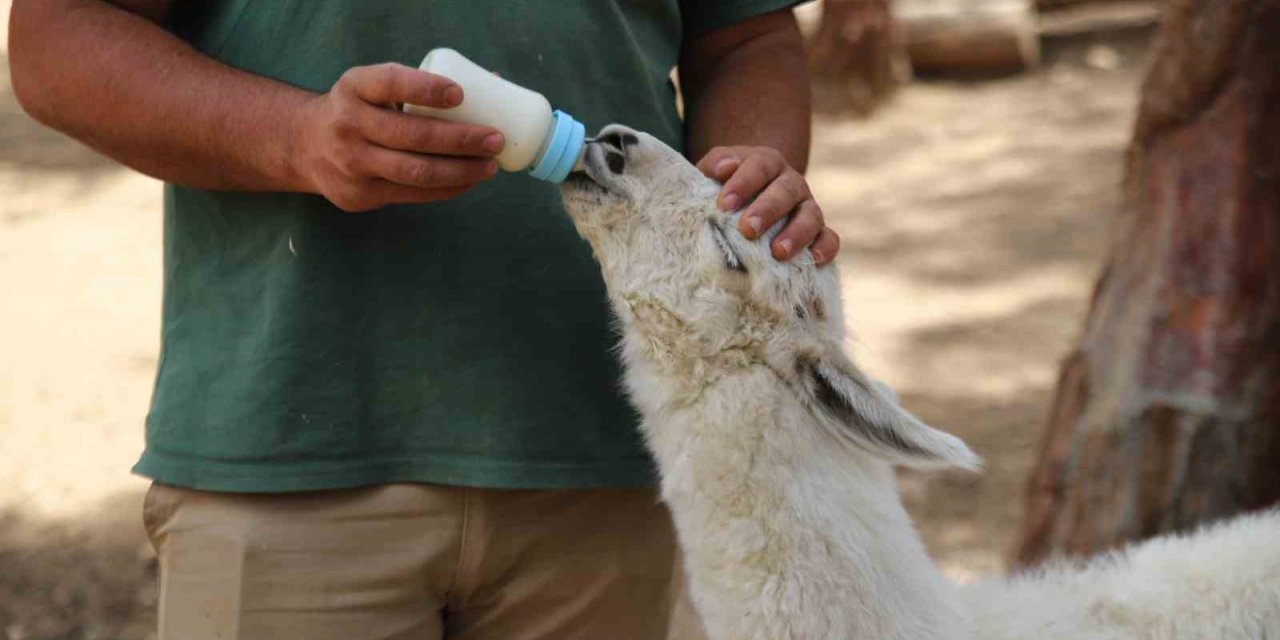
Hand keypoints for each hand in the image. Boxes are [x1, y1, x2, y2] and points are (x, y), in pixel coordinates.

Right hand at [293, 63, 503, 211]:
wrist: (305, 146)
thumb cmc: (360, 110)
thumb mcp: (372, 88)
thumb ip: (418, 86)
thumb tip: (495, 81)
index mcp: (354, 88)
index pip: (390, 83)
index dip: (426, 89)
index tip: (460, 94)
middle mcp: (348, 124)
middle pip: (413, 135)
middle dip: (461, 139)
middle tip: (495, 139)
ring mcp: (352, 163)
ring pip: (416, 172)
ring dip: (460, 171)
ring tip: (489, 166)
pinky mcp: (360, 195)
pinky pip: (412, 194)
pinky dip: (446, 189)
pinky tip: (468, 182)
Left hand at [696, 147, 839, 265]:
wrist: (746, 203)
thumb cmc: (725, 188)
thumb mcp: (713, 172)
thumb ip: (715, 165)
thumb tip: (723, 168)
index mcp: (767, 163)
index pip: (760, 166)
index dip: (744, 183)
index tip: (724, 204)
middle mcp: (791, 182)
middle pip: (786, 191)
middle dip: (768, 210)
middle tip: (748, 229)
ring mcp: (807, 207)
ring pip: (811, 215)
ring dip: (797, 233)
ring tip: (779, 252)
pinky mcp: (818, 232)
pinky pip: (829, 237)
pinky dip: (825, 247)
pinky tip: (814, 259)